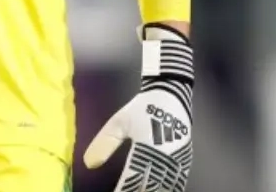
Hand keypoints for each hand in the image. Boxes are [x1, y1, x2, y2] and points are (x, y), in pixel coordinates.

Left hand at [84, 24, 193, 191]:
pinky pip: (178, 181)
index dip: (123, 189)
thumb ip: (105, 143)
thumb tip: (89, 164)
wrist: (171, 94)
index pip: (132, 178)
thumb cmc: (142, 108)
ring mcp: (178, 159)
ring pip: (166, 186)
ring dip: (153, 190)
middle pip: (150, 185)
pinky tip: (159, 191)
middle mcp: (165, 157)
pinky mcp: (185, 160)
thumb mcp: (119, 122)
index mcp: (147, 147)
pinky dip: (168, 188)